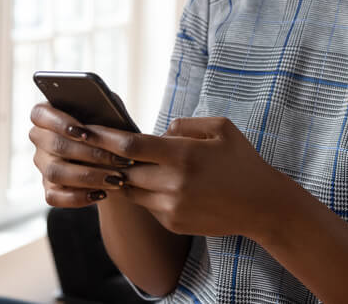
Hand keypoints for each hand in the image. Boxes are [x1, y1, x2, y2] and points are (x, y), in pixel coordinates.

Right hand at [28, 102, 135, 206]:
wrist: (116, 153)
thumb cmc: (110, 124)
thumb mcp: (109, 110)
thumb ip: (103, 104)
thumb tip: (106, 106)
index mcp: (47, 114)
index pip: (40, 114)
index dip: (60, 123)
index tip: (85, 132)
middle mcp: (40, 139)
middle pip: (56, 146)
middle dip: (91, 154)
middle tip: (119, 160)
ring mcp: (43, 164)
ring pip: (56, 173)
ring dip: (89, 177)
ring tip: (116, 179)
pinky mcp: (49, 188)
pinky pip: (54, 197)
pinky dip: (79, 197)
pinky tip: (102, 194)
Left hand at [84, 116, 286, 237]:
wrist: (261, 205)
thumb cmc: (242, 160)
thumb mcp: (221, 128)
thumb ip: (185, 124)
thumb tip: (157, 131)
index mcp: (184, 154)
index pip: (130, 146)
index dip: (104, 137)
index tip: (86, 129)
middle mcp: (174, 183)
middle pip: (124, 170)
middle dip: (109, 158)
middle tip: (95, 145)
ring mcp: (172, 207)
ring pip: (131, 190)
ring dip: (126, 177)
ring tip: (125, 163)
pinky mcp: (173, 223)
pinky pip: (147, 205)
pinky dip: (145, 193)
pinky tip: (156, 182)